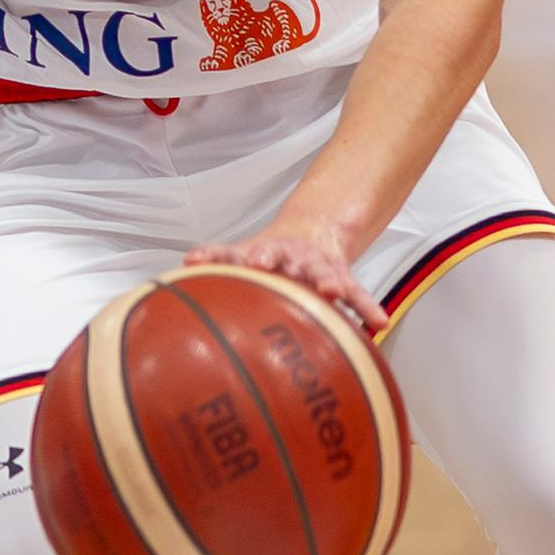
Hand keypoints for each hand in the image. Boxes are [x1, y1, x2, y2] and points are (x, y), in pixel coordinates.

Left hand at [185, 219, 389, 335]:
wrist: (312, 231)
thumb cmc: (268, 262)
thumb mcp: (241, 263)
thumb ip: (216, 272)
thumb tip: (176, 287)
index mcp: (257, 254)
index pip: (230, 253)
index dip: (213, 256)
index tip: (195, 260)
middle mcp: (286, 255)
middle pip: (276, 254)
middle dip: (268, 258)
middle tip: (262, 262)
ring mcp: (315, 265)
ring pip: (321, 272)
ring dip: (324, 281)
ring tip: (330, 292)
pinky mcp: (340, 277)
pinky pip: (356, 294)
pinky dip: (366, 308)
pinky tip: (378, 323)